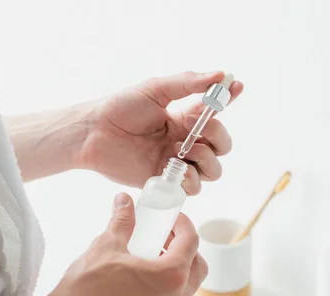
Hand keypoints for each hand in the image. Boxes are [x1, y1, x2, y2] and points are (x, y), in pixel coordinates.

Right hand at [50, 192, 207, 295]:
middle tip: (166, 236)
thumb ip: (122, 221)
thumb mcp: (107, 245)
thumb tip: (125, 202)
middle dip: (186, 248)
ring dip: (177, 268)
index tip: (173, 219)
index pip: (191, 242)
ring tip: (152, 256)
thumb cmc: (86, 289)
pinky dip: (167, 288)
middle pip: (197, 267)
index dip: (184, 225)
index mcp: (170, 277)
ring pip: (186, 288)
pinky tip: (142, 279)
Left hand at [81, 71, 243, 194]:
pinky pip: (193, 187)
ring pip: (213, 170)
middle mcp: (184, 141)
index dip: (228, 100)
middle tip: (195, 128)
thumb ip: (188, 83)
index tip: (235, 87)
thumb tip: (219, 74)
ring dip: (207, 159)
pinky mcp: (166, 181)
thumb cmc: (121, 108)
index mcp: (183, 118)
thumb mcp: (156, 89)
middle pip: (222, 146)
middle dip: (218, 136)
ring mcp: (176, 163)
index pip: (215, 112)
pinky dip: (191, 179)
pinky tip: (177, 168)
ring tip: (184, 149)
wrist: (95, 133)